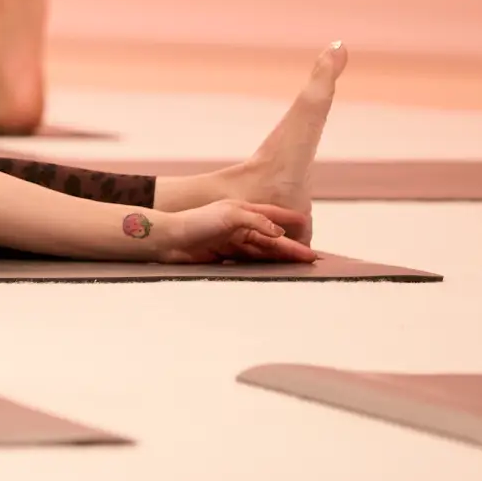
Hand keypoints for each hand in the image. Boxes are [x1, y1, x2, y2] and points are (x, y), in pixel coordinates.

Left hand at [154, 199, 316, 263]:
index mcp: (243, 210)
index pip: (273, 216)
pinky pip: (251, 260)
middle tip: (311, 258)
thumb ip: (257, 221)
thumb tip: (279, 233)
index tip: (308, 225)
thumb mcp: (230, 215)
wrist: (170, 240)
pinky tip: (276, 270)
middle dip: (292, 247)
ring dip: (282, 258)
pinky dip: (265, 264)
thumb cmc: (196, 222)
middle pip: (272, 238)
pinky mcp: (226, 254)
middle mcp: (240, 225)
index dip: (291, 222)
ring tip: (300, 266)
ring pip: (264, 251)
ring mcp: (233, 240)